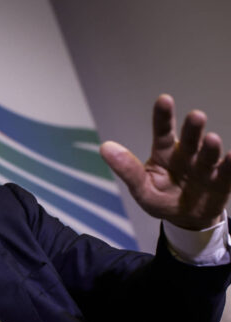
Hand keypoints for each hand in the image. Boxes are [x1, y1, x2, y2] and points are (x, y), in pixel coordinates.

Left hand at [101, 94, 230, 229]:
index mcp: (165, 154)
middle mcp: (187, 155)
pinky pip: (228, 172)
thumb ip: (127, 170)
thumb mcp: (142, 188)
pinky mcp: (222, 181)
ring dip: (210, 147)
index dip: (163, 117)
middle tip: (196, 116)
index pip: (162, 132)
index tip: (164, 99)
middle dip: (192, 128)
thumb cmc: (162, 199)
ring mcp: (205, 167)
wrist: (186, 219)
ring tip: (210, 139)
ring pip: (208, 154)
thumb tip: (105, 147)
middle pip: (189, 139)